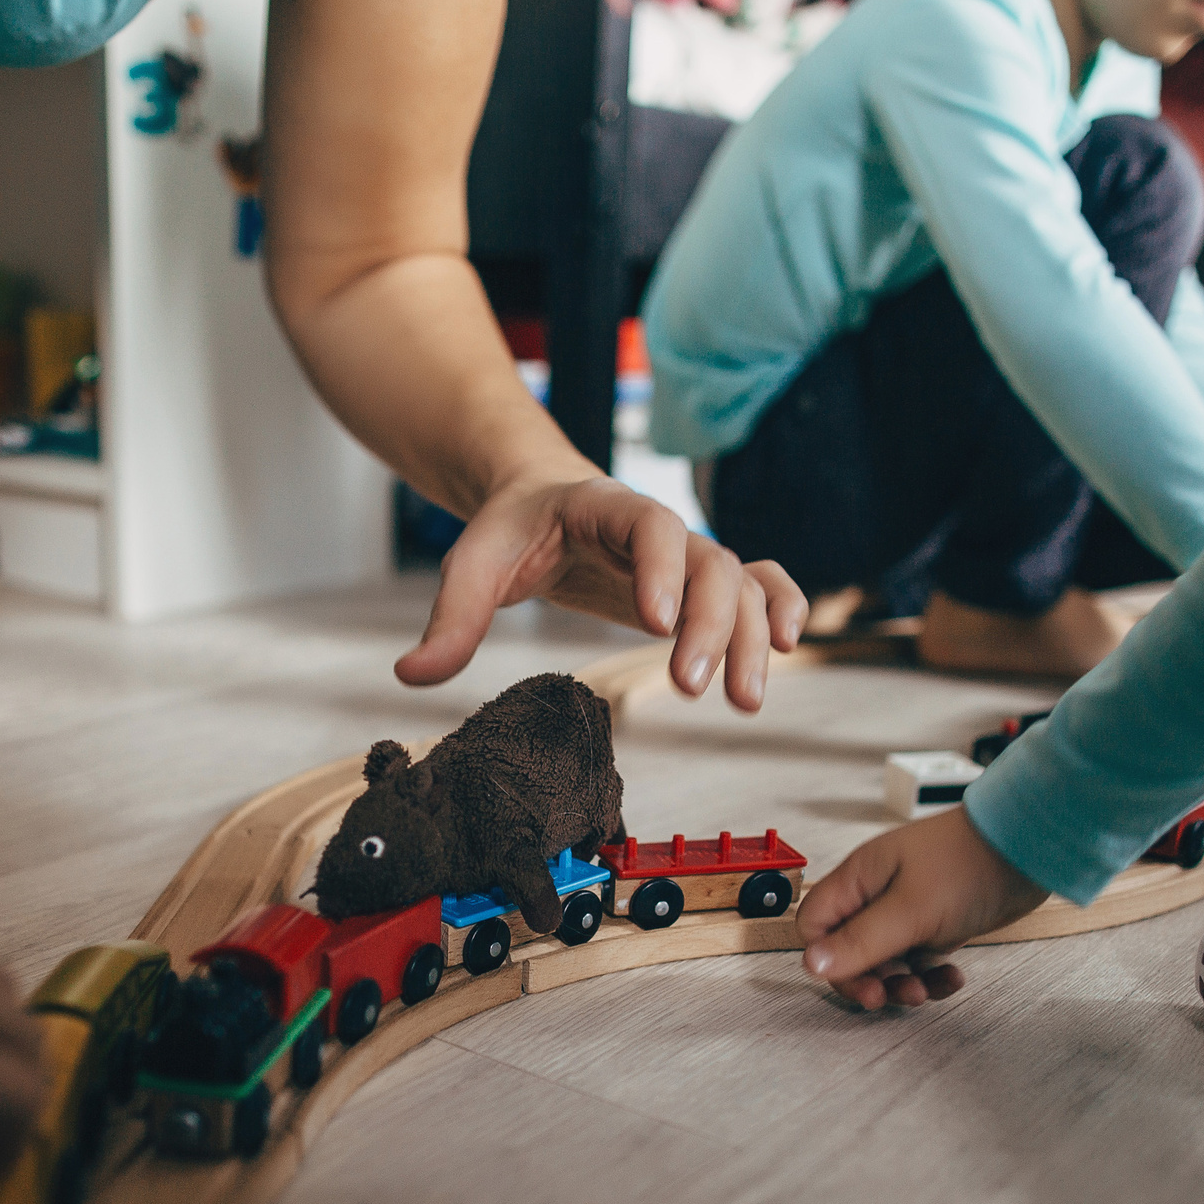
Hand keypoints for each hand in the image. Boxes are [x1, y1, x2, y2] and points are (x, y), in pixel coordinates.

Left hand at [397, 473, 806, 710]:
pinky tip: (791, 647)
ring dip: (753, 637)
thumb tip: (412, 674)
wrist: (539, 502)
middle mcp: (659, 528)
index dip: (660, 568)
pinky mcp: (699, 582)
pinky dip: (782, 607)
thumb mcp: (473, 564)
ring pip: (743, 584)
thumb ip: (451, 618)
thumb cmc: (511, 531)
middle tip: (692, 687)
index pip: (650, 524)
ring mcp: (688, 554)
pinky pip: (761, 583)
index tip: (656, 620)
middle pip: (710, 562)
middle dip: (711, 625)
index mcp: (605, 506)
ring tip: (743, 700)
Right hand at [797, 807, 1050, 1009]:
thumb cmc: (968, 864)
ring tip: (925, 990)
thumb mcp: (911, 911)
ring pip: (885, 961)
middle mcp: (876, 895)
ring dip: (901, 983)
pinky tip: (952, 978)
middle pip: (848, 950)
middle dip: (868, 979)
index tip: (858, 980)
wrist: (1027, 849)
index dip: (826, 958)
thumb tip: (811, 965)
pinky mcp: (934, 924)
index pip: (816, 925)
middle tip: (889, 996)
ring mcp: (906, 910)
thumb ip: (860, 941)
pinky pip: (917, 961)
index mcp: (859, 880)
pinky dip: (930, 976)